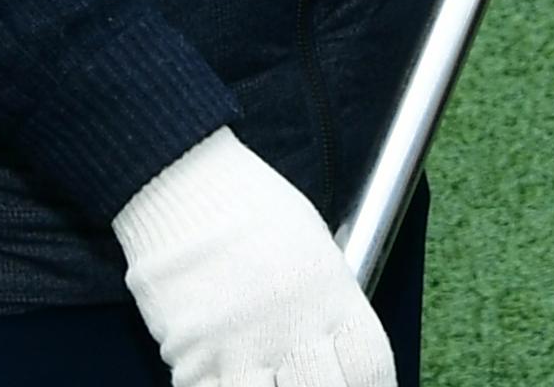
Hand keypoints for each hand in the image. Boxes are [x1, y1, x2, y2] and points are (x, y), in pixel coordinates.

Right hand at [112, 129, 392, 386]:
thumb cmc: (254, 211)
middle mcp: (292, 327)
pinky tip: (229, 379)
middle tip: (312, 381)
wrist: (183, 187)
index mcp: (332, 295)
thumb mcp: (316, 250)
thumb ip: (332, 307)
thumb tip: (341, 354)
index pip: (371, 368)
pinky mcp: (191, 359)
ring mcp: (240, 347)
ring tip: (269, 380)